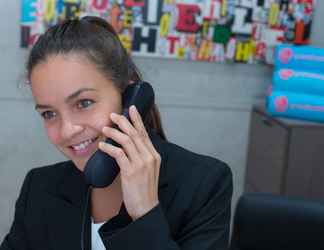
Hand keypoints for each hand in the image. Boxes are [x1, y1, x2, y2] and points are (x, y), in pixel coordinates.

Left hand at [98, 105, 160, 219]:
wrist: (146, 208)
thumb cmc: (145, 189)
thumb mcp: (148, 170)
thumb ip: (142, 156)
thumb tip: (128, 146)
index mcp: (154, 155)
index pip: (144, 133)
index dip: (137, 120)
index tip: (131, 109)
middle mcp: (149, 157)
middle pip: (135, 134)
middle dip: (124, 122)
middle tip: (113, 115)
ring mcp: (141, 164)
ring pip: (127, 141)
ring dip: (114, 133)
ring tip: (104, 128)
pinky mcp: (131, 172)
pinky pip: (119, 154)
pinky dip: (109, 148)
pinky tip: (102, 145)